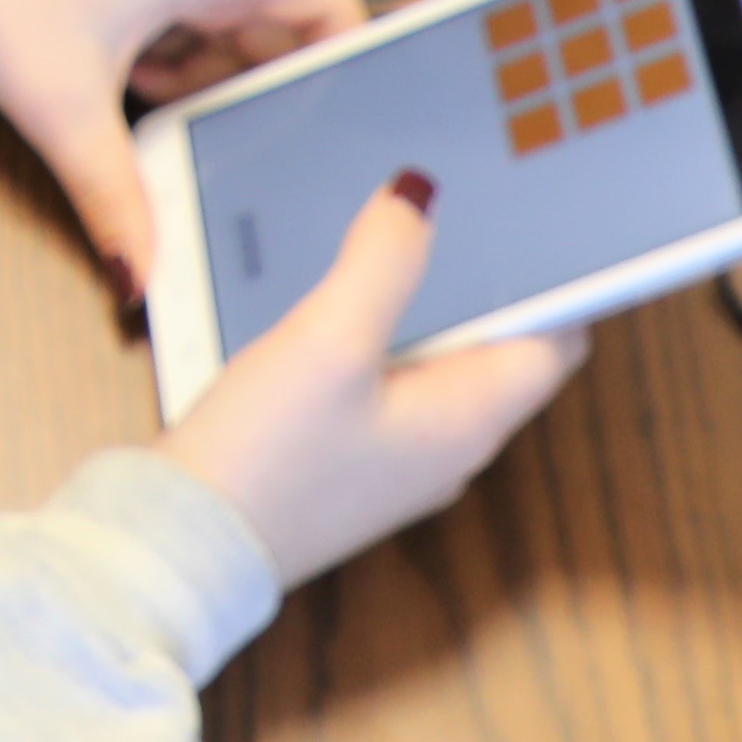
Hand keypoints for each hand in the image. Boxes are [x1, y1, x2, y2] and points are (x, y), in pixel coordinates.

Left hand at [0, 0, 357, 303]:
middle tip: (257, 151)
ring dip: (211, 81)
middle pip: (279, 19)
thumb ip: (116, 199)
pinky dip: (176, 65)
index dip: (347, 58)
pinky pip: (187, 20)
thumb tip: (143, 273)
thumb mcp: (62, 112)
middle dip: (265, 88)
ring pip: (229, 25)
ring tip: (173, 124)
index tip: (347, 122)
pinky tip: (138, 99)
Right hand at [159, 178, 584, 587]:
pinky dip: (377, 342)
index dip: (553, 280)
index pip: (554, 343)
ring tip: (389, 242)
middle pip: (494, 351)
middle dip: (481, 284)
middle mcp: (448, 448)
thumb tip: (421, 196)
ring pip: (437, 368)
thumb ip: (384, 261)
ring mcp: (398, 462)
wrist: (186, 545)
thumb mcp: (328, 340)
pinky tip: (331, 309)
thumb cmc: (267, 456)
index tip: (533, 220)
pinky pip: (388, 390)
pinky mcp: (349, 465)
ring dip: (422, 310)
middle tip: (449, 210)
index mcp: (470, 420)